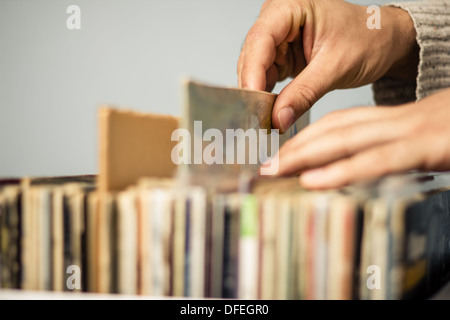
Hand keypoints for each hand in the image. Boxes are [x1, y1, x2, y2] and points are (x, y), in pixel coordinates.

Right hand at [237, 0, 417, 132]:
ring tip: (263, 118)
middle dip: (253, 87)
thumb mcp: (336, 67)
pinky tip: (269, 110)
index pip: (261, 39)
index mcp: (291, 7)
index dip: (252, 72)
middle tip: (256, 118)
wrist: (384, 42)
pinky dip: (267, 95)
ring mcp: (278, 38)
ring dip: (259, 94)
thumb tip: (278, 119)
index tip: (252, 103)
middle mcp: (279, 18)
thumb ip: (304, 94)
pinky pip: (266, 77)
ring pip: (255, 69)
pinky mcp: (282, 55)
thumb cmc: (368, 38)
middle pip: (252, 55)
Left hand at [265, 88, 449, 188]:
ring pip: (348, 139)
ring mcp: (414, 131)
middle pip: (335, 129)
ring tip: (276, 171)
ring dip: (307, 155)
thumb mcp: (422, 138)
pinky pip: (378, 159)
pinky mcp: (430, 147)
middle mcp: (398, 121)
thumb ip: (389, 149)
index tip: (280, 154)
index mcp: (395, 119)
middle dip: (296, 147)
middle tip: (264, 165)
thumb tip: (356, 164)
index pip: (340, 124)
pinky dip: (343, 170)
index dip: (306, 137)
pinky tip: (315, 181)